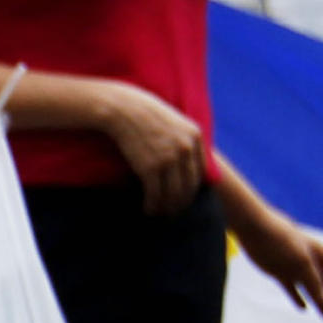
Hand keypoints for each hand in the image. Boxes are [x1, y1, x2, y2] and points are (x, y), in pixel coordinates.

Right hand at [91, 81, 207, 213]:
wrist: (123, 109)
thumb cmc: (144, 114)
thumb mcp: (174, 121)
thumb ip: (184, 139)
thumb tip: (187, 162)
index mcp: (195, 136)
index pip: (200, 172)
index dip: (192, 189)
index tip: (183, 197)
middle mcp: (186, 149)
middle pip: (189, 186)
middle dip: (182, 203)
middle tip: (174, 211)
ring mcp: (168, 159)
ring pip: (174, 194)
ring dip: (168, 208)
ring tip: (161, 213)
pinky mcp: (150, 168)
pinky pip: (155, 194)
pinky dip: (152, 205)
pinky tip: (148, 209)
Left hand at [233, 196, 322, 319]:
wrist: (255, 228)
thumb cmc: (281, 242)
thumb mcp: (301, 264)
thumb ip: (314, 284)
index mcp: (320, 256)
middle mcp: (310, 261)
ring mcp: (295, 267)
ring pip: (311, 288)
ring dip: (320, 302)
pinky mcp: (280, 271)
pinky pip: (292, 287)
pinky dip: (298, 298)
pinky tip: (303, 308)